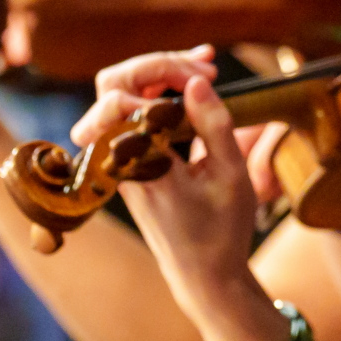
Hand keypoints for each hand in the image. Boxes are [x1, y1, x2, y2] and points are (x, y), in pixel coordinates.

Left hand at [83, 50, 281, 340]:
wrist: (203, 275)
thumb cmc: (221, 229)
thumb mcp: (231, 175)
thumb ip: (214, 125)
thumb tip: (196, 81)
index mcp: (137, 162)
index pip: (119, 97)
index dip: (163, 73)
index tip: (208, 78)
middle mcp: (118, 157)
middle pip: (109, 86)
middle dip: (155, 66)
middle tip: (204, 67)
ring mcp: (121, 158)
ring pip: (118, 95)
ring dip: (157, 75)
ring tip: (205, 66)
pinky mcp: (133, 160)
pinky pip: (134, 114)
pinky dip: (161, 93)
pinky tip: (196, 84)